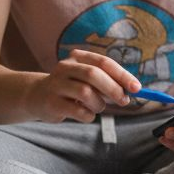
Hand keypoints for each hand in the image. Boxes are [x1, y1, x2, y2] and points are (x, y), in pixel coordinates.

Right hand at [23, 49, 139, 122]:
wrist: (36, 96)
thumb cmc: (71, 88)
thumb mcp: (87, 79)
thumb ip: (107, 81)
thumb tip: (132, 89)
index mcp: (78, 58)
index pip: (103, 62)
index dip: (122, 75)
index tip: (137, 87)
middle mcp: (65, 68)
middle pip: (94, 75)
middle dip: (113, 89)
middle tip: (124, 101)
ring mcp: (56, 85)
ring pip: (86, 93)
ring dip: (99, 104)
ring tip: (97, 107)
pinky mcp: (51, 102)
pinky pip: (78, 111)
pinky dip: (88, 115)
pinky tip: (84, 113)